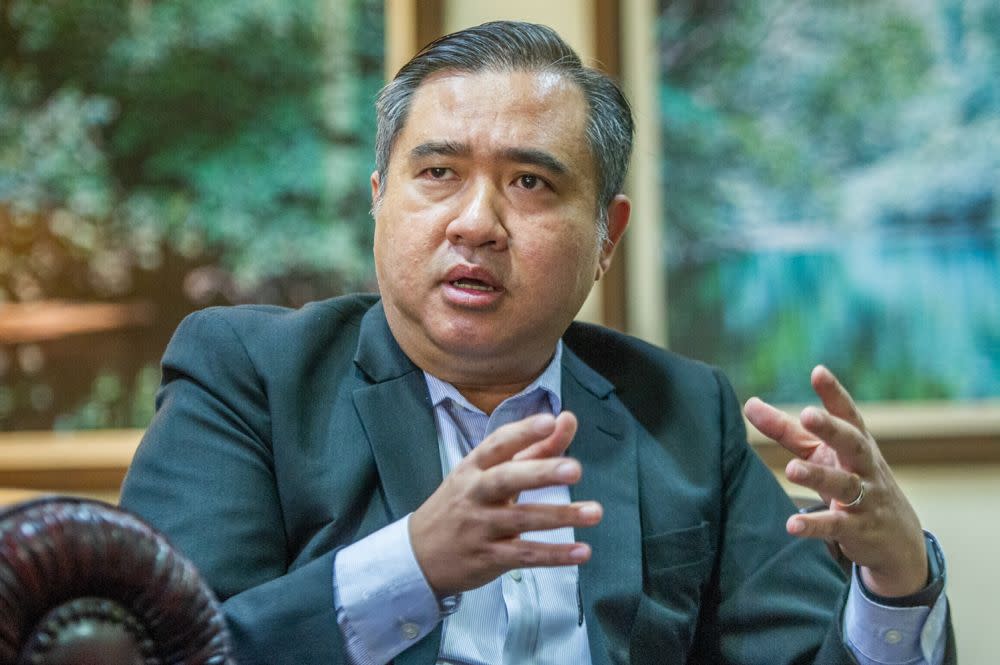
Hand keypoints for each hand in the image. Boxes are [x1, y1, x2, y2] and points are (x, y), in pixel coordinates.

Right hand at [409, 411, 601, 595]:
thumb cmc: (463, 504)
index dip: (524, 432)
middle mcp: (475, 493)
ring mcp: (480, 527)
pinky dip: (554, 555)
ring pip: (521, 520)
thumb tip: (567, 419)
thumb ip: (533, 448)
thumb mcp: (488, 473)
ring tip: (594, 512)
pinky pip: (524, 555)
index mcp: (473, 467)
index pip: (498, 444)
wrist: (419, 555)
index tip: (551, 421)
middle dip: (541, 473)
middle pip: (506, 479)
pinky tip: (582, 551)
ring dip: (560, 516)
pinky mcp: (489, 557)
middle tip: (575, 469)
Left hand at [744, 366, 927, 597]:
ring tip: (792, 470)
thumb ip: (788, 430)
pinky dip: (815, 525)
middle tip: (809, 415)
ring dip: (818, 476)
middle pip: (852, 442)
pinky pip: (837, 526)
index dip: (834, 393)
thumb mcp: (823, 453)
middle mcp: (864, 465)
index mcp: (856, 442)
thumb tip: (749, 404)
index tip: (818, 372)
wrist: (898, 538)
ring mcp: (866, 497)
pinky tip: (792, 525)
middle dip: (832, 428)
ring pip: (844, 484)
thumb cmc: (853, 480)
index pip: (847, 413)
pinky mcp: (859, 529)